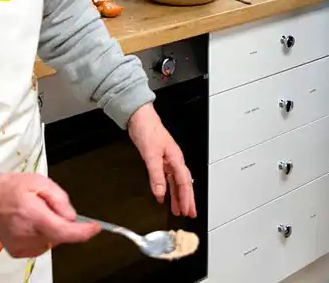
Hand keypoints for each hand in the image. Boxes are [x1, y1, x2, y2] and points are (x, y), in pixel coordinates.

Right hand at [0, 172, 99, 258]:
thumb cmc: (13, 187)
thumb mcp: (39, 181)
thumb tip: (72, 216)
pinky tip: (29, 224)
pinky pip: (39, 246)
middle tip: (48, 207)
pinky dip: (40, 237)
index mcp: (35, 216)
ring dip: (50, 230)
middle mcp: (29, 235)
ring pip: (50, 242)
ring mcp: (22, 246)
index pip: (64, 232)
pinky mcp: (17, 252)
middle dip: (61, 223)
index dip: (82, 232)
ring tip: (35, 214)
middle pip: (58, 236)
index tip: (95, 228)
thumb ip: (59, 198)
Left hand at [128, 103, 195, 218]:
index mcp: (176, 159)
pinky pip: (167, 177)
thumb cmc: (148, 129)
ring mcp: (167, 159)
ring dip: (178, 195)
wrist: (139, 116)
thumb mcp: (151, 155)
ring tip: (179, 209)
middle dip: (187, 199)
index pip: (184, 183)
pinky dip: (168, 187)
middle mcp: (174, 160)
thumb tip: (160, 193)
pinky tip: (165, 194)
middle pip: (184, 183)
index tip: (188, 211)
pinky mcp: (159, 158)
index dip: (186, 198)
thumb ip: (156, 175)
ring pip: (176, 181)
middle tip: (190, 213)